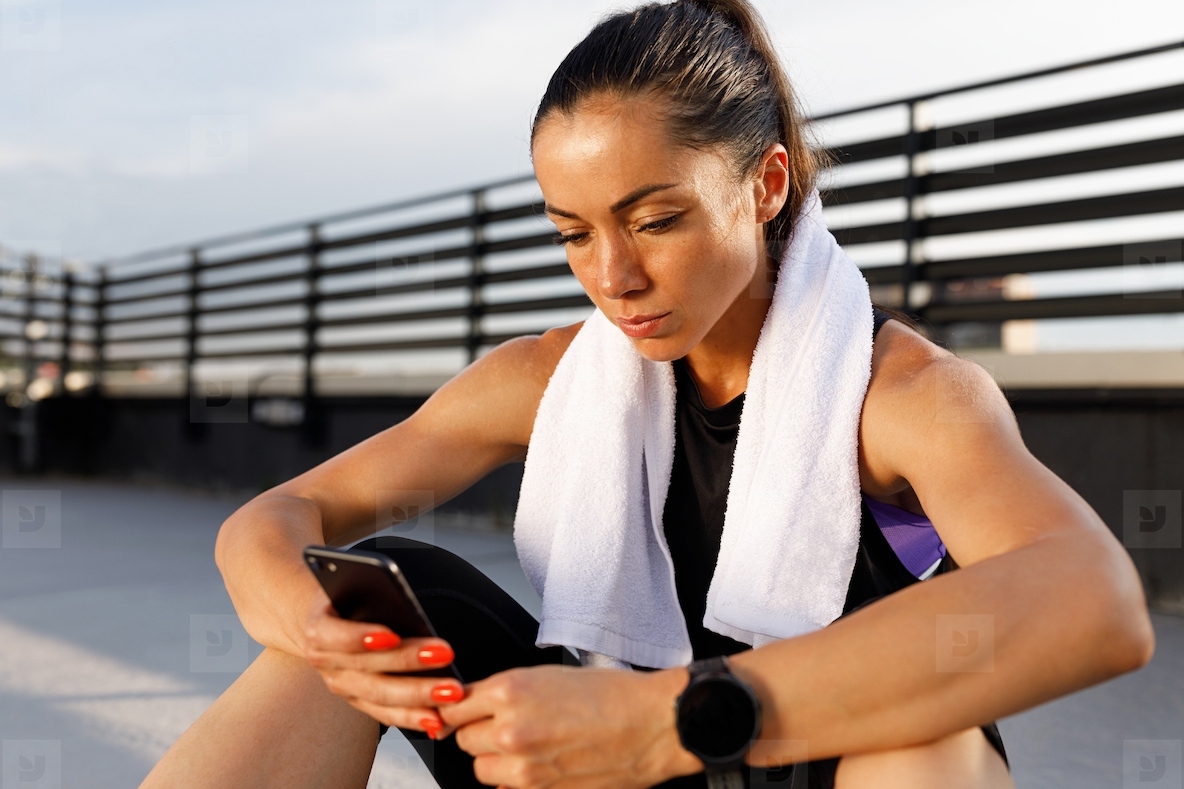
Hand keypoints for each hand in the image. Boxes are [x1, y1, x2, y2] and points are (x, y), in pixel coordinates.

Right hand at [302, 594, 463, 738]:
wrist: (327, 620)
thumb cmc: (348, 596)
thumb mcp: (353, 585)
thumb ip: (374, 593)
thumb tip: (407, 601)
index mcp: (319, 630)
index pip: (336, 635)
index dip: (361, 637)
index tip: (391, 635)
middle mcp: (326, 663)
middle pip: (367, 668)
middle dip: (408, 662)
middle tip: (445, 654)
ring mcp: (342, 686)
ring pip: (379, 697)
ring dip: (418, 696)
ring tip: (451, 692)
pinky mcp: (358, 702)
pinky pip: (386, 715)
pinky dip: (413, 717)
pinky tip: (439, 718)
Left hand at [438, 664, 700, 787]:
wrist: (653, 725)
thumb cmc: (612, 695)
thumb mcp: (549, 675)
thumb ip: (504, 692)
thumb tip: (472, 704)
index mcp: (510, 691)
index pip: (454, 706)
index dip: (459, 708)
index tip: (462, 710)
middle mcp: (510, 730)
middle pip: (464, 740)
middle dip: (479, 733)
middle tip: (505, 724)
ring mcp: (525, 768)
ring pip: (482, 770)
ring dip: (495, 760)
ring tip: (526, 746)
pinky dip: (516, 780)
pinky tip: (542, 763)